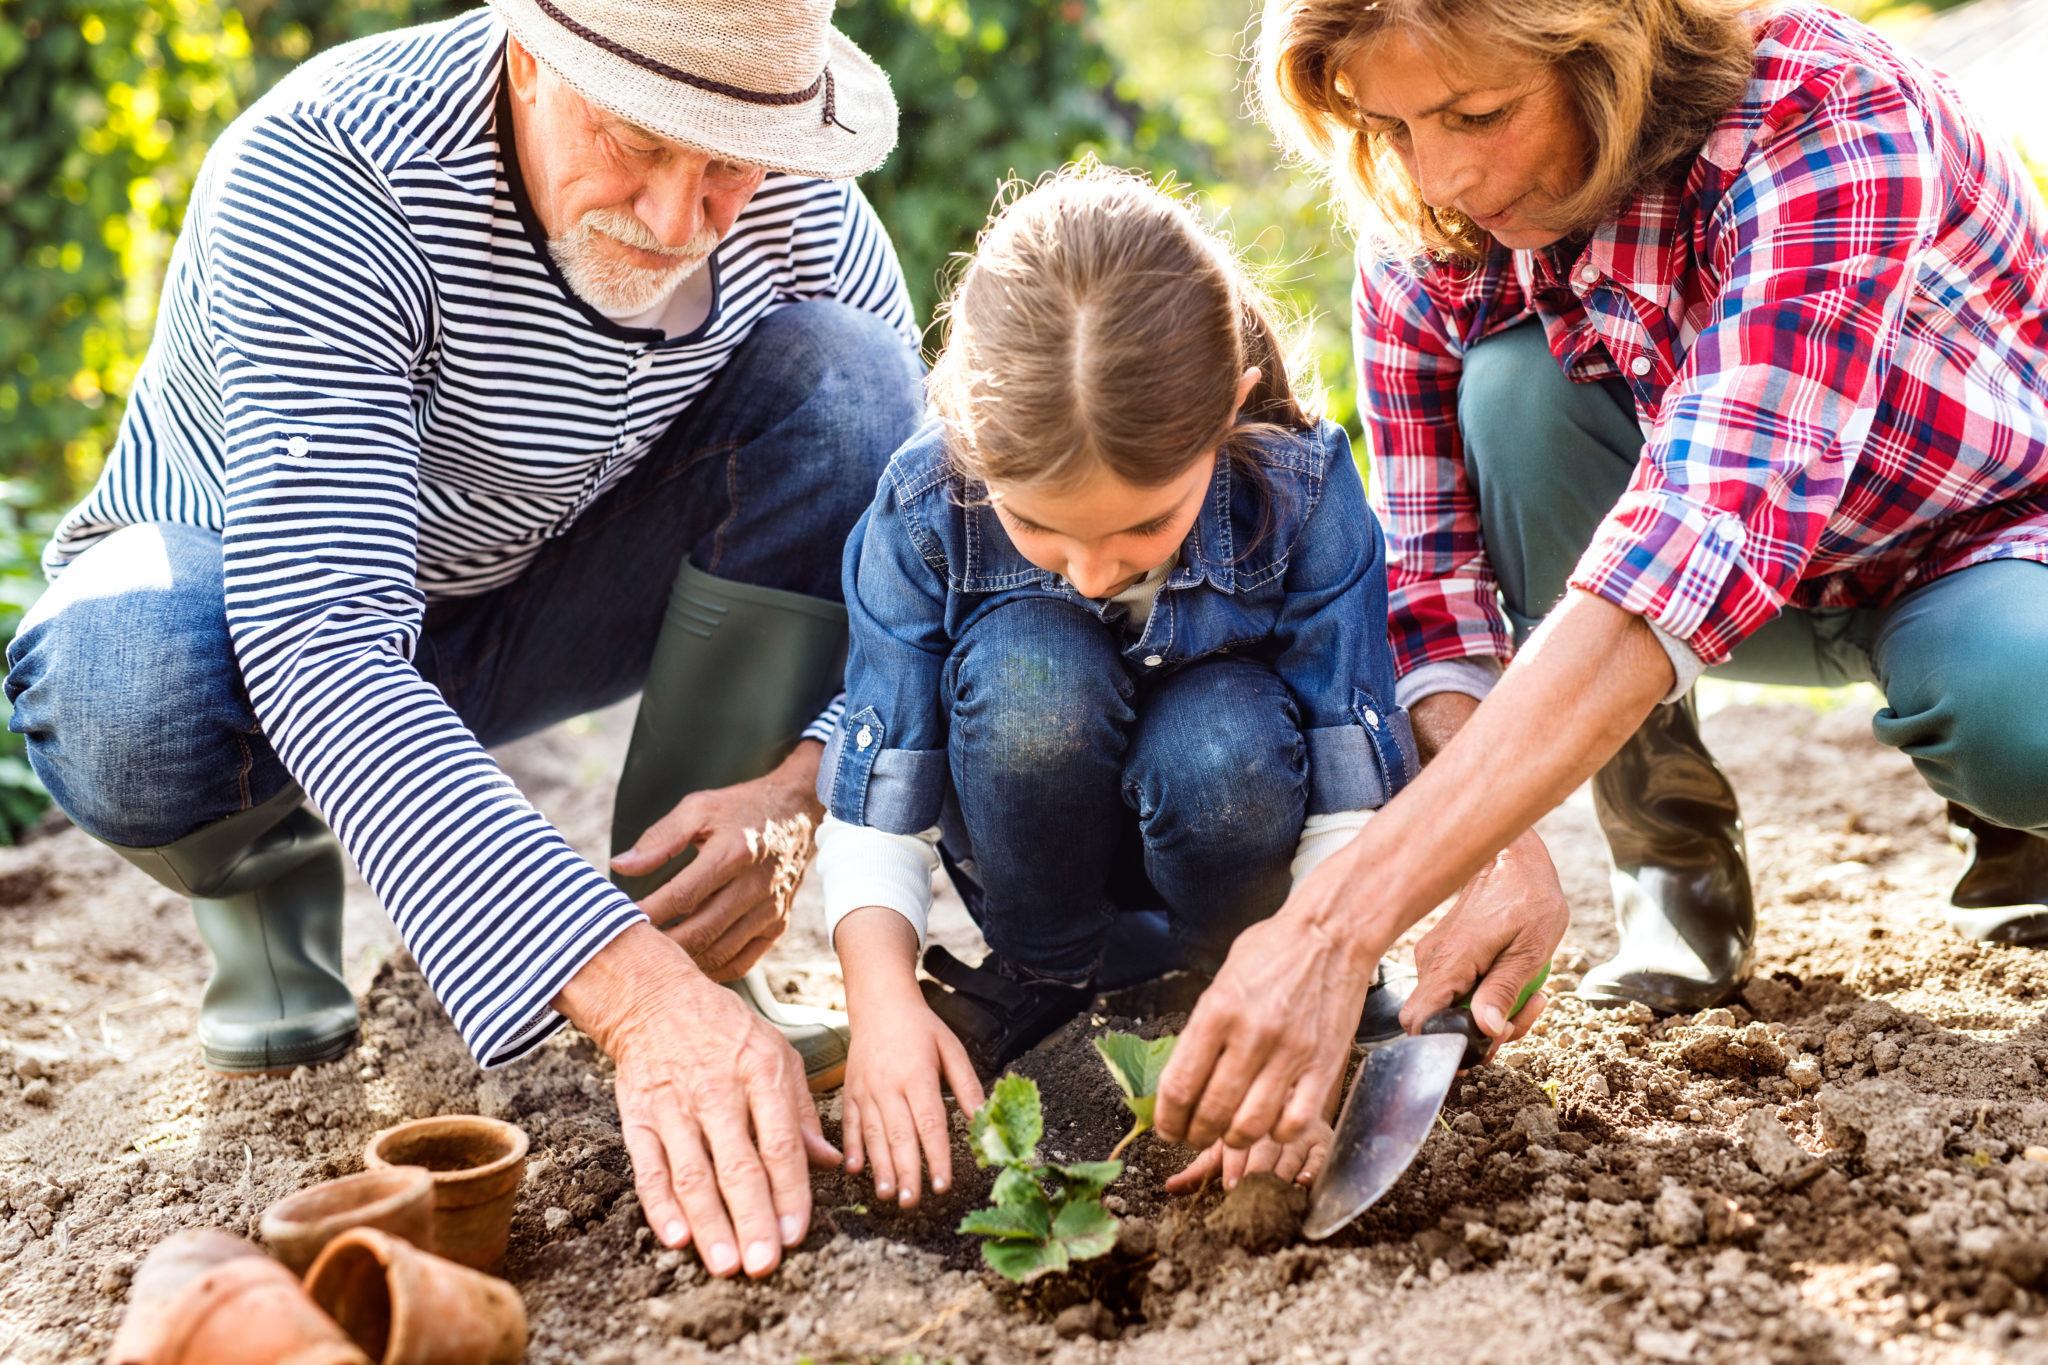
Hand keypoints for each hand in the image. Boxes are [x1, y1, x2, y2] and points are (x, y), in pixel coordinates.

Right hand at [556, 925, 840, 1277]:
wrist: (654, 998)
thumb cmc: (726, 1030)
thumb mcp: (777, 1053)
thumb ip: (800, 1111)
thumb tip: (828, 1163)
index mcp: (760, 1073)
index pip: (779, 1143)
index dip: (789, 1192)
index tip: (796, 1234)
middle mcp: (717, 1091)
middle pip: (737, 1165)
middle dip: (752, 1219)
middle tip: (763, 1264)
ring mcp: (674, 1106)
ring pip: (693, 1174)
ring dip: (710, 1223)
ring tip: (725, 1264)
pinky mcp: (638, 1116)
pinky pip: (648, 1167)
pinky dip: (660, 1204)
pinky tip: (676, 1237)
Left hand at [610, 742, 823, 979]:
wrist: (796, 812)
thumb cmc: (739, 808)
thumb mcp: (698, 808)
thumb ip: (658, 839)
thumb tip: (620, 866)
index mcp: (733, 853)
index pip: (682, 896)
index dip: (650, 913)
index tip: (621, 919)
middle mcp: (756, 885)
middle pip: (701, 931)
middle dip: (662, 944)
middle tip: (634, 946)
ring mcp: (770, 909)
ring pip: (720, 952)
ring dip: (685, 960)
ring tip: (655, 957)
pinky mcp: (779, 924)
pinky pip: (743, 962)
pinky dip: (713, 969)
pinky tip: (690, 963)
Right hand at [841, 993, 984, 1209]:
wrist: (880, 1003)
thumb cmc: (921, 1029)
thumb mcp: (951, 1049)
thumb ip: (967, 1086)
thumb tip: (983, 1120)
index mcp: (918, 1075)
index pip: (930, 1123)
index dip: (937, 1156)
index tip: (944, 1185)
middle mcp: (889, 1086)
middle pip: (900, 1135)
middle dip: (906, 1171)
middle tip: (912, 1202)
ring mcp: (866, 1090)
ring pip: (873, 1135)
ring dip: (880, 1167)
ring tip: (887, 1194)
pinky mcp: (850, 1092)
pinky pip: (850, 1124)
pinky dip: (850, 1147)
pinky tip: (853, 1170)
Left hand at [1153, 877, 1377, 1152]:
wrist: (1331, 933)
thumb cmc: (1273, 951)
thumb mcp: (1223, 979)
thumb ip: (1203, 1027)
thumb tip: (1183, 1076)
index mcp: (1218, 1011)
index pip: (1180, 1085)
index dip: (1168, 1118)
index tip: (1167, 1127)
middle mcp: (1251, 1036)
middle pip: (1211, 1112)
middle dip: (1194, 1134)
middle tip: (1193, 1136)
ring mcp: (1290, 1054)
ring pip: (1250, 1126)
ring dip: (1232, 1141)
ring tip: (1228, 1136)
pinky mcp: (1323, 1066)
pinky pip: (1295, 1122)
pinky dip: (1277, 1135)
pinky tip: (1270, 1127)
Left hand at [1165, 1118, 1333, 1193]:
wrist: (1297, 1105)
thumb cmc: (1252, 1136)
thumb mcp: (1224, 1147)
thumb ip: (1199, 1169)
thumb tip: (1168, 1189)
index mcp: (1242, 1118)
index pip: (1237, 1140)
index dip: (1234, 1163)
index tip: (1231, 1184)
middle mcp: (1271, 1121)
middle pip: (1263, 1148)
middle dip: (1255, 1173)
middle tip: (1248, 1192)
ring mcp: (1298, 1131)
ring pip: (1289, 1153)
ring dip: (1280, 1175)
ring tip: (1271, 1191)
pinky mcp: (1323, 1141)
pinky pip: (1319, 1156)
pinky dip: (1311, 1169)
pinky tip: (1302, 1181)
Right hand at [1398, 828, 1565, 1058]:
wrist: (1513, 857)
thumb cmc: (1526, 896)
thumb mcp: (1529, 948)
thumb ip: (1503, 990)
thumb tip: (1486, 1030)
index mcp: (1449, 962)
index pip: (1419, 1021)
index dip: (1447, 1044)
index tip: (1489, 1041)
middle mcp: (1432, 962)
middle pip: (1442, 1023)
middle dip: (1486, 1032)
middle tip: (1524, 1014)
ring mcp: (1436, 958)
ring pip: (1454, 1009)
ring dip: (1494, 1014)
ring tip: (1534, 994)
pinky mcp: (1445, 956)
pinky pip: (1460, 991)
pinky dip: (1488, 995)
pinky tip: (1519, 979)